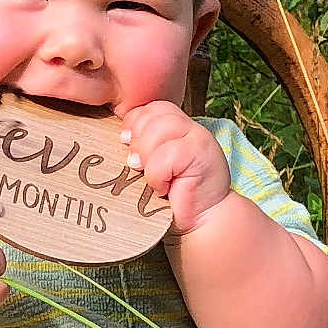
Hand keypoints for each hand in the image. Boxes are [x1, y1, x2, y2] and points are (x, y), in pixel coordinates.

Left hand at [122, 101, 231, 233]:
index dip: (133, 123)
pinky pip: (167, 155)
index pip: (151, 108)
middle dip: (138, 142)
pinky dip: (157, 175)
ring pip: (159, 130)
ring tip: (153, 178)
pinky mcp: (201, 153)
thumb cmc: (177, 196)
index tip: (126, 144)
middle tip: (138, 166)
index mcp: (179, 127)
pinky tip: (164, 188)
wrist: (205, 219)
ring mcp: (198, 138)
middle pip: (153, 115)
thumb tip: (122, 138)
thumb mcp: (155, 167)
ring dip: (147, 158)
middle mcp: (190, 128)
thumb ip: (144, 148)